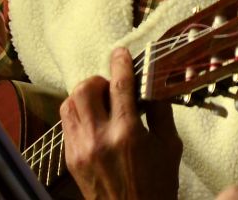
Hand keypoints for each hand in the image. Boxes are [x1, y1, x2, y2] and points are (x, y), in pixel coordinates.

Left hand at [63, 47, 181, 199]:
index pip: (119, 85)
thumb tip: (153, 83)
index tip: (121, 52)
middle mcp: (98, 139)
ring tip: (102, 103)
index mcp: (127, 134)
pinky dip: (79, 114)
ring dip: (85, 96)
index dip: (120, 62)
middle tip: (113, 87)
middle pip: (84, 89)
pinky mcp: (70, 159)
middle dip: (99, 80)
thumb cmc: (158, 185)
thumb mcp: (170, 146)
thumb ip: (160, 111)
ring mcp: (80, 150)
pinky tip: (95, 122)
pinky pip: (66, 124)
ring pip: (69, 104)